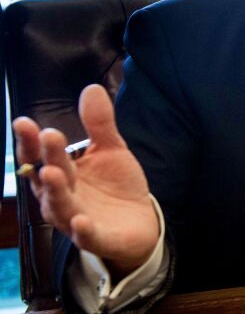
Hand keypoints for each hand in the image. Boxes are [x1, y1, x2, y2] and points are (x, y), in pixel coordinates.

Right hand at [14, 85, 159, 276]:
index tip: (24, 121)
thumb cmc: (116, 185)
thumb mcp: (111, 149)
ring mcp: (76, 219)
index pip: (41, 157)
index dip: (31, 142)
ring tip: (52, 173)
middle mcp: (62, 197)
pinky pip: (86, 236)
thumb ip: (99, 124)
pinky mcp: (97, 238)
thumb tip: (91, 88)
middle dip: (47, 158)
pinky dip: (82, 229)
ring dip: (55, 191)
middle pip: (49, 177)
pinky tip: (81, 220)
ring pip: (60, 207)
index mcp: (62, 174)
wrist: (140, 222)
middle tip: (48, 136)